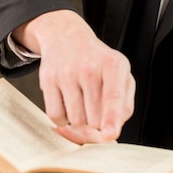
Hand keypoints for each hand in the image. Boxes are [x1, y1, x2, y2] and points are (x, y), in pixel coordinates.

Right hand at [12, 10, 134, 142]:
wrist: (67, 37)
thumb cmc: (98, 60)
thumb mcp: (120, 72)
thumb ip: (125, 102)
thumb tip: (115, 127)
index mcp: (113, 64)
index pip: (113, 96)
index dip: (112, 118)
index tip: (110, 135)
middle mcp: (89, 67)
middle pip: (94, 117)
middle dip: (98, 122)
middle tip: (96, 109)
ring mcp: (66, 73)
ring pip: (75, 120)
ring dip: (81, 121)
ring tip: (83, 101)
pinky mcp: (48, 80)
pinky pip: (56, 115)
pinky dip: (63, 119)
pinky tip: (69, 104)